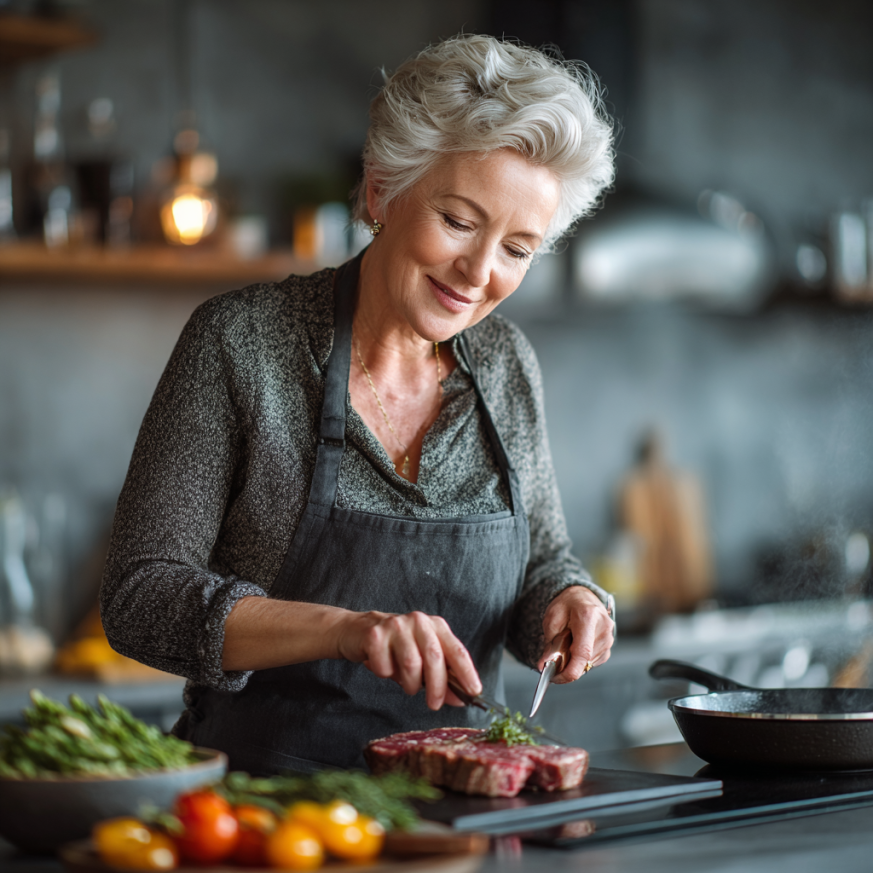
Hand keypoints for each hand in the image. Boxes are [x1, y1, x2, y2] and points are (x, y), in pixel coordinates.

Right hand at [334, 610, 481, 709]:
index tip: (474, 691)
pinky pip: (386, 667)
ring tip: (407, 684)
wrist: (358, 631)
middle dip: (437, 686)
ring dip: (410, 683)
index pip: (457, 649)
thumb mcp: (422, 659)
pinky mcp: (375, 634)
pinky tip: (384, 666)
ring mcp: (396, 625)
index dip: (467, 672)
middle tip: (434, 705)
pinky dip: (386, 675)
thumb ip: (441, 677)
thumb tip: (459, 699)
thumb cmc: (396, 647)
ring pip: (411, 664)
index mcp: (435, 625)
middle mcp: (418, 621)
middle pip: (434, 658)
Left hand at [538, 587, 613, 683]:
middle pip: (585, 660)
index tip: (556, 678)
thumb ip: (549, 643)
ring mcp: (609, 637)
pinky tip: (576, 646)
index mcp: (588, 616)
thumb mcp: (552, 618)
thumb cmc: (567, 604)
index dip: (569, 670)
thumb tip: (544, 664)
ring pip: (588, 663)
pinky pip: (593, 661)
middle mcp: (603, 628)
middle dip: (567, 665)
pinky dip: (581, 659)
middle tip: (553, 659)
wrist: (582, 597)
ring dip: (574, 662)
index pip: (582, 652)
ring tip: (566, 645)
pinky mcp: (609, 646)